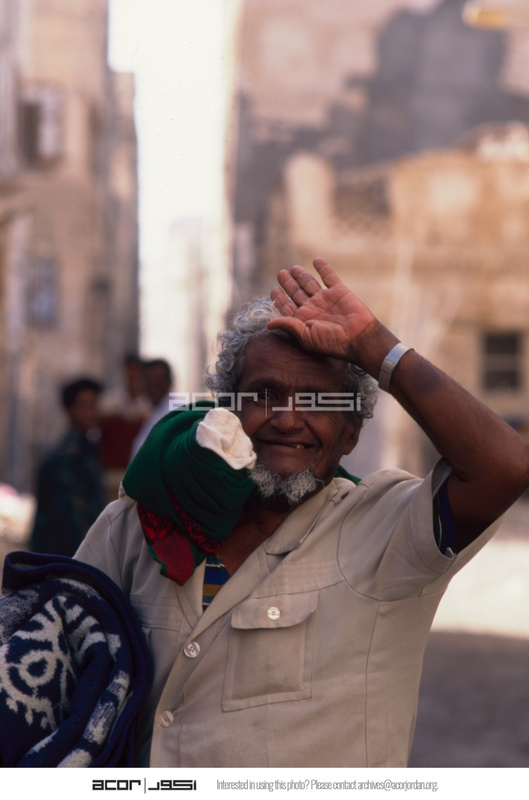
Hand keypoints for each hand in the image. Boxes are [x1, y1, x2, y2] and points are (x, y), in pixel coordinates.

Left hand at [268, 257, 394, 372]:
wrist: (358, 337)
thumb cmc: (332, 342)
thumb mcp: (306, 336)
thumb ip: (288, 326)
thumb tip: (268, 324)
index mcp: (303, 319)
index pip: (287, 306)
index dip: (279, 298)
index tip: (273, 290)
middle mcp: (313, 308)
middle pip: (296, 292)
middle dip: (288, 283)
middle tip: (280, 274)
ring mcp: (326, 298)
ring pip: (310, 283)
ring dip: (301, 275)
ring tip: (293, 268)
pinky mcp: (339, 291)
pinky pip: (329, 276)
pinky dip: (323, 268)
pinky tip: (315, 260)